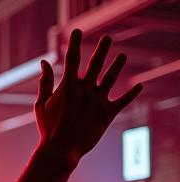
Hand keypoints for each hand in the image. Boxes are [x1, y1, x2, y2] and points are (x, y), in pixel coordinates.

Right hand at [34, 30, 141, 166]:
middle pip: (96, 63)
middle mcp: (85, 89)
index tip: (77, 31)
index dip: (74, 43)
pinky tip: (139, 86)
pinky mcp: (107, 113)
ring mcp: (98, 101)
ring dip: (117, 66)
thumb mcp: (41, 104)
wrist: (60, 150)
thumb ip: (44, 82)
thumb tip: (44, 63)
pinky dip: (132, 93)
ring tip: (122, 56)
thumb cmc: (47, 128)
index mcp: (68, 86)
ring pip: (111, 78)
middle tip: (107, 38)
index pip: (72, 59)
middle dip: (102, 49)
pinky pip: (123, 101)